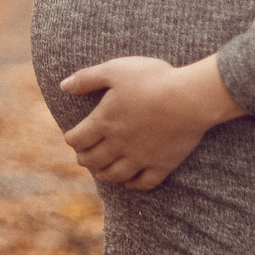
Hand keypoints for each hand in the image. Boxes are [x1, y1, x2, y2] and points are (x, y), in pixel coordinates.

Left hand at [58, 55, 243, 190]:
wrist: (189, 98)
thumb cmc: (152, 79)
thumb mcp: (115, 70)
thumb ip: (87, 78)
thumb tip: (64, 86)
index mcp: (104, 122)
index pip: (78, 139)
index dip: (72, 139)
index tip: (72, 137)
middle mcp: (118, 145)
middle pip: (93, 160)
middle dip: (85, 159)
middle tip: (83, 157)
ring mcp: (140, 158)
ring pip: (115, 175)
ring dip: (104, 174)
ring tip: (101, 171)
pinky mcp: (162, 165)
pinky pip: (144, 183)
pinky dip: (133, 184)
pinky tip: (130, 181)